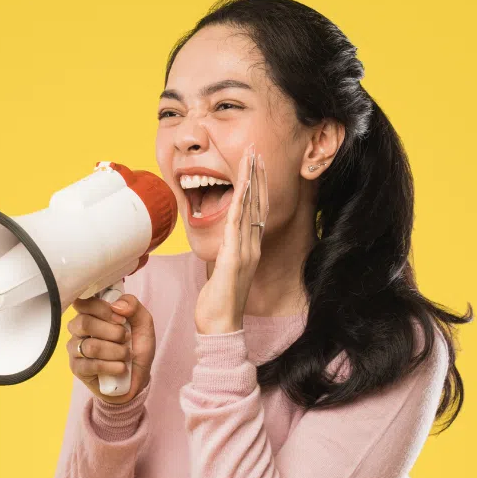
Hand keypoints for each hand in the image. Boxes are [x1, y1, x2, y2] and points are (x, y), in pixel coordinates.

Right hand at [66, 293, 154, 403]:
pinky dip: (112, 366)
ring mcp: (75, 349)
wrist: (138, 376)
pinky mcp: (77, 369)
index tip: (122, 319)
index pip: (84, 303)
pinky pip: (91, 365)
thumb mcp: (143, 323)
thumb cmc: (137, 347)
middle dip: (112, 332)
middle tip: (126, 339)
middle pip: (84, 323)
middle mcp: (78, 329)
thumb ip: (133, 306)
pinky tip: (121, 368)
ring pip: (90, 346)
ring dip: (116, 351)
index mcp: (91, 313)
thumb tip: (116, 305)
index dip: (103, 310)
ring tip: (126, 355)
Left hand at [195, 144, 268, 334]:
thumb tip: (223, 242)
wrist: (221, 326)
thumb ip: (226, 254)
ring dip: (251, 183)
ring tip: (251, 159)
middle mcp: (252, 247)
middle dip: (258, 176)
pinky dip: (240, 206)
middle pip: (257, 204)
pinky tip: (240, 189)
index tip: (255, 163)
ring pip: (250, 210)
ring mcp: (245, 252)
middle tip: (256, 150)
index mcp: (249, 248)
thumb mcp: (223, 271)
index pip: (255, 210)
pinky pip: (237, 227)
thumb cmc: (218, 302)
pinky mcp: (234, 260)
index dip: (256, 185)